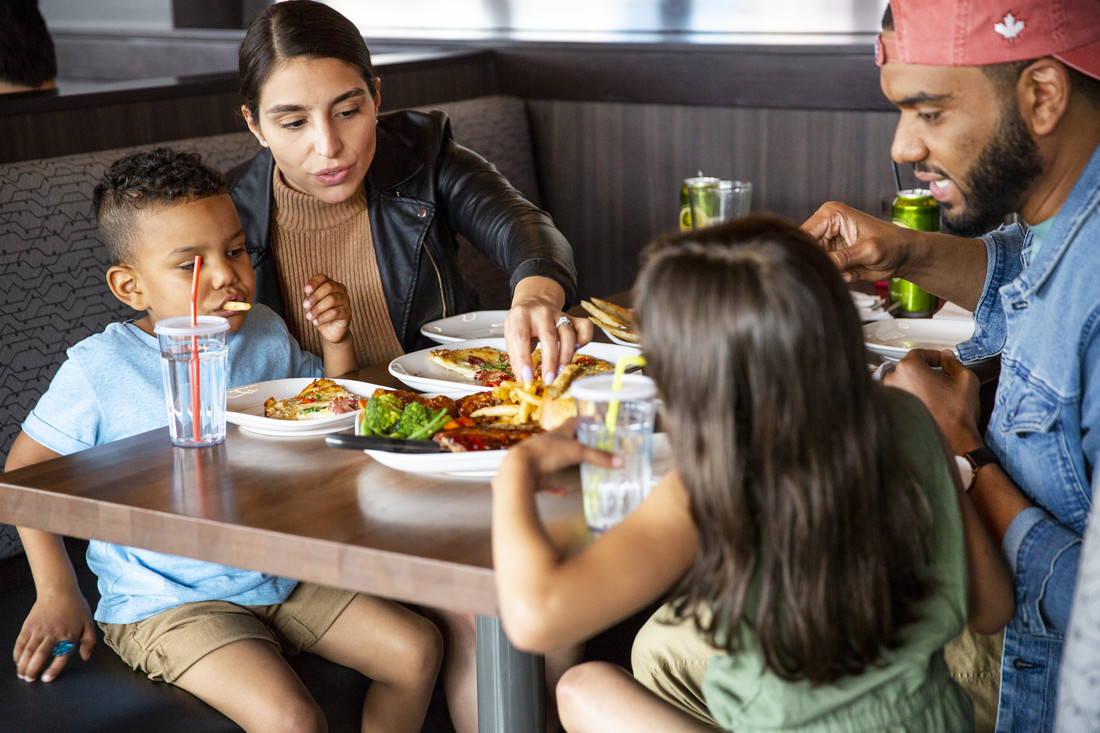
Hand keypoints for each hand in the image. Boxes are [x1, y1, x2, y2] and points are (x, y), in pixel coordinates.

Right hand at [14, 588, 94, 682]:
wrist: (58, 590)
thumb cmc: (75, 607)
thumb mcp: (88, 622)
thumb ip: (89, 641)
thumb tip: (86, 657)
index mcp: (70, 635)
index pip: (61, 656)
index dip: (53, 670)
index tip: (46, 679)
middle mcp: (53, 634)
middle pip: (40, 656)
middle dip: (33, 671)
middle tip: (30, 680)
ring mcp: (39, 630)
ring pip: (28, 652)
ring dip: (23, 666)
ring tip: (23, 675)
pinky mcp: (29, 626)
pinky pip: (21, 643)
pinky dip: (18, 654)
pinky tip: (19, 661)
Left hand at [302, 273, 351, 344]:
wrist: (330, 330)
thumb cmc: (320, 313)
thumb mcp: (312, 303)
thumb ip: (311, 295)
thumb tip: (308, 291)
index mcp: (331, 284)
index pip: (323, 277)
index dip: (314, 282)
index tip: (306, 290)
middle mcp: (340, 290)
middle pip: (328, 287)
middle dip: (315, 297)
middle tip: (305, 306)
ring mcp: (346, 300)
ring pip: (331, 300)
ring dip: (317, 309)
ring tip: (309, 317)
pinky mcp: (348, 312)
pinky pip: (335, 312)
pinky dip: (323, 318)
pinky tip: (316, 322)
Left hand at [496, 420, 621, 494]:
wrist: (519, 469)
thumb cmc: (545, 453)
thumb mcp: (577, 453)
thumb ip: (598, 457)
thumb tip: (621, 461)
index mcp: (559, 432)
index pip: (574, 422)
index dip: (584, 420)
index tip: (593, 421)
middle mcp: (549, 443)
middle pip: (565, 440)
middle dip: (576, 442)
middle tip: (590, 445)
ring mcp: (540, 458)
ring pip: (555, 459)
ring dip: (565, 462)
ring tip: (579, 467)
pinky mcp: (534, 474)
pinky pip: (547, 480)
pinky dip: (555, 486)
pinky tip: (562, 491)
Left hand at [504, 276, 593, 385]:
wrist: (533, 302)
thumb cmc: (521, 322)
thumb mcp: (510, 335)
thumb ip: (515, 356)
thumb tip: (523, 378)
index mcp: (520, 315)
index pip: (521, 337)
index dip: (524, 359)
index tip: (526, 377)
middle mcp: (541, 312)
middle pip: (549, 336)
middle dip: (550, 361)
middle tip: (548, 379)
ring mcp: (559, 314)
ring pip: (568, 334)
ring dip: (566, 356)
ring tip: (560, 372)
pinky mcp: (572, 317)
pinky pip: (585, 327)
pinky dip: (584, 340)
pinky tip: (576, 350)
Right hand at [801, 201, 914, 282]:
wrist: (905, 255)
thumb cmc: (893, 244)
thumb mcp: (868, 251)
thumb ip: (842, 259)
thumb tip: (820, 265)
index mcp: (831, 214)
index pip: (805, 233)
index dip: (807, 252)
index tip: (820, 266)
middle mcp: (825, 226)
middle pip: (807, 249)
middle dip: (822, 264)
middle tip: (842, 271)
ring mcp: (827, 242)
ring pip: (814, 262)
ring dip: (831, 271)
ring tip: (851, 272)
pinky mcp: (832, 256)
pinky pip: (824, 270)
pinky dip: (836, 276)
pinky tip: (852, 274)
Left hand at [884, 349, 983, 453]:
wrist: (953, 442)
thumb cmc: (956, 413)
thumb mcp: (965, 379)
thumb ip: (953, 362)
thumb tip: (946, 357)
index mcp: (909, 368)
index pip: (919, 353)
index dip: (933, 355)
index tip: (942, 361)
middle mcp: (894, 381)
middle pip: (909, 368)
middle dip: (925, 370)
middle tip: (941, 377)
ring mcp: (891, 397)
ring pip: (905, 383)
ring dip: (918, 384)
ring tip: (936, 393)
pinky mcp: (892, 411)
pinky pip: (902, 398)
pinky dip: (913, 398)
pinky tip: (928, 404)